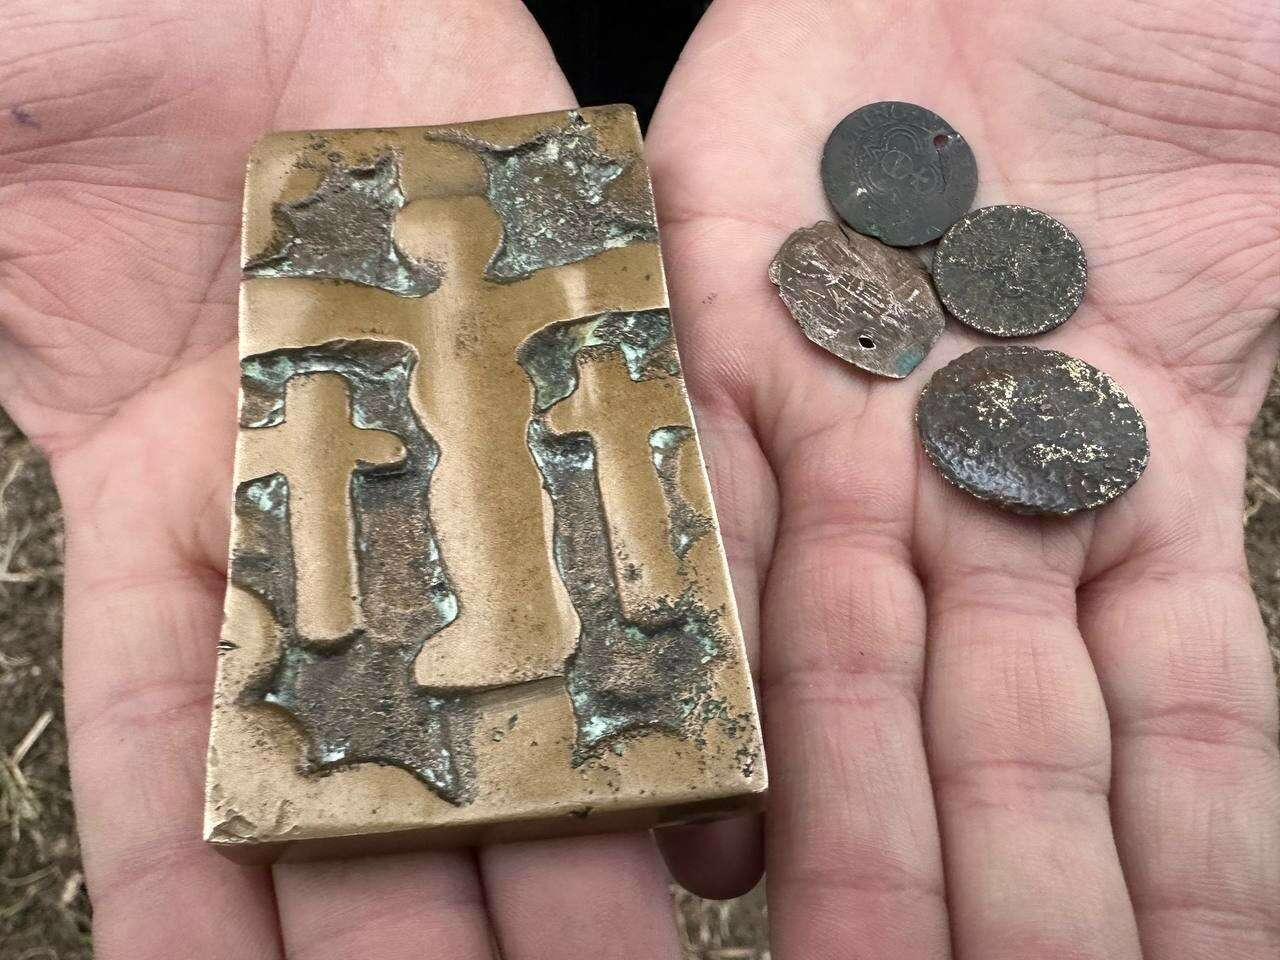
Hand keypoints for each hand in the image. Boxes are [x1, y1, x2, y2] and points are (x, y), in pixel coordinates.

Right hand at [0, 3, 687, 956]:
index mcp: (156, 497)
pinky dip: (682, 636)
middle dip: (435, 914)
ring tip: (649, 949)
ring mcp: (467, 438)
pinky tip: (730, 766)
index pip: (166, 756)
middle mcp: (329, 508)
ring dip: (583, 815)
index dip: (198, 909)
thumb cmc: (85, 52)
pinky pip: (639, 515)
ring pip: (531, 668)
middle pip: (385, 751)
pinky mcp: (583, 359)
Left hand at [646, 0, 1279, 956]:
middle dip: (991, 895)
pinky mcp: (720, 318)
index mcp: (1138, 482)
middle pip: (992, 737)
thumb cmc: (1202, 60)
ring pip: (848, 661)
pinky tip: (698, 785)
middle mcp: (980, 486)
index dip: (1185, 883)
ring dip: (845, 823)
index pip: (1178, 740)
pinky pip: (711, 495)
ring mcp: (849, 414)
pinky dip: (708, 631)